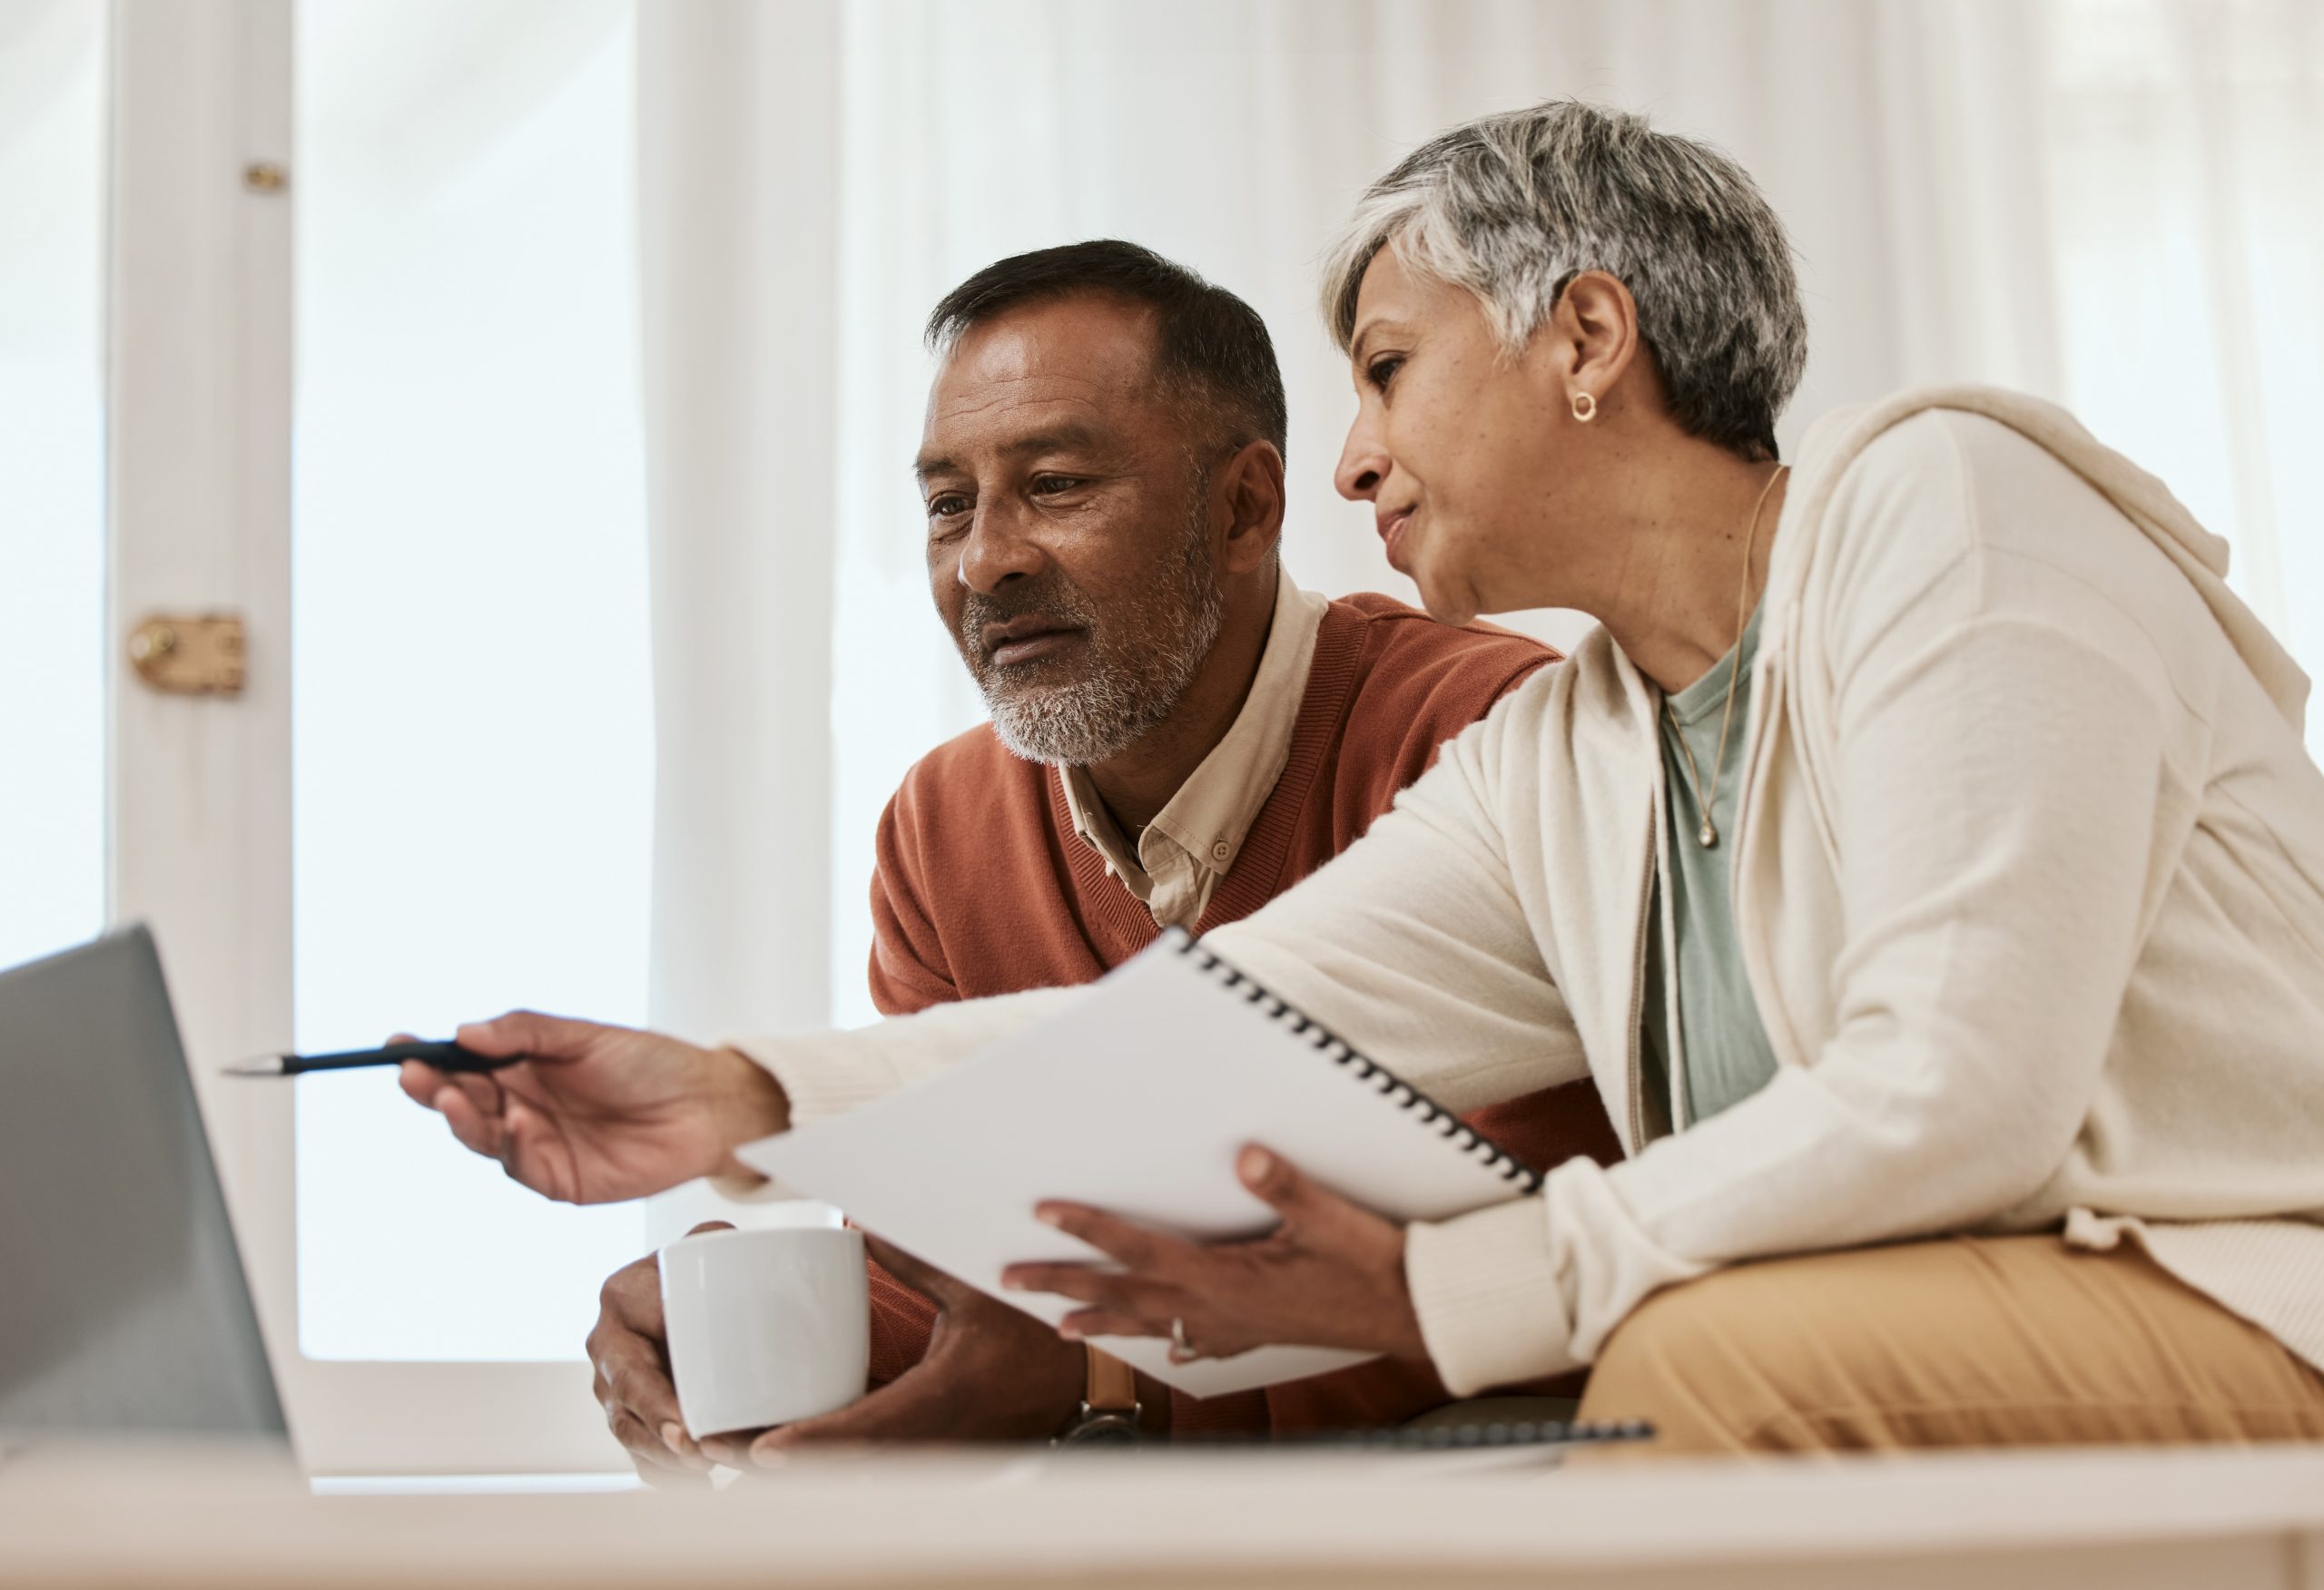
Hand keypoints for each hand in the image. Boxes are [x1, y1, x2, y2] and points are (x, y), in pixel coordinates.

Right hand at [395, 1012, 787, 1203]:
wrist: (706, 1106)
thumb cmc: (651, 1065)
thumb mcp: (585, 1036)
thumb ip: (525, 1032)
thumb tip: (466, 1032)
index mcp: (524, 1068)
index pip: (462, 1064)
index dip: (427, 1058)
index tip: (395, 1047)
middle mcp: (523, 1106)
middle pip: (461, 1103)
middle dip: (433, 1089)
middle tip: (415, 1076)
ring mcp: (538, 1144)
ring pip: (482, 1137)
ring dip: (464, 1118)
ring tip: (456, 1096)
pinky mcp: (559, 1178)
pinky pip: (521, 1166)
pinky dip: (513, 1145)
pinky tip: (517, 1123)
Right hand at [587, 1222, 730, 1487]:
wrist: (686, 1287)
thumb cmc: (705, 1262)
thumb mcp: (710, 1240)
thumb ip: (716, 1241)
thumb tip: (733, 1256)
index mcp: (620, 1300)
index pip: (631, 1357)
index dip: (656, 1396)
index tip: (687, 1422)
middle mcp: (607, 1346)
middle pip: (625, 1404)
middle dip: (660, 1434)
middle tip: (698, 1452)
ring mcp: (612, 1386)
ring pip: (629, 1434)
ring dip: (666, 1459)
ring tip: (706, 1471)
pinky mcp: (628, 1414)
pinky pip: (638, 1455)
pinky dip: (666, 1475)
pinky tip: (700, 1485)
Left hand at [715, 1239, 1089, 1465]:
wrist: (1081, 1385)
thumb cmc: (1036, 1338)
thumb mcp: (976, 1289)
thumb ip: (916, 1259)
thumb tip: (861, 1223)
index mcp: (938, 1399)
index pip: (862, 1431)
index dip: (809, 1445)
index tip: (759, 1449)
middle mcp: (927, 1437)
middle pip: (836, 1466)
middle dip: (770, 1460)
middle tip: (710, 1444)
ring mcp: (925, 1453)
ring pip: (843, 1472)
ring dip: (787, 1466)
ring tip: (724, 1446)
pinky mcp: (925, 1453)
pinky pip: (861, 1466)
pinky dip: (817, 1462)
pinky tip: (778, 1447)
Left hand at [1001, 1146, 1427, 1362]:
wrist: (1411, 1312)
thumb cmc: (1370, 1263)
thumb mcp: (1329, 1217)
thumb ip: (1286, 1187)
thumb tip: (1247, 1156)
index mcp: (1222, 1279)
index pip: (1139, 1250)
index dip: (1089, 1231)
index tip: (1043, 1214)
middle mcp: (1217, 1310)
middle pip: (1123, 1295)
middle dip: (1064, 1285)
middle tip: (1011, 1279)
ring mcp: (1234, 1329)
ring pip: (1150, 1325)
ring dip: (1101, 1321)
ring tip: (1057, 1325)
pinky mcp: (1255, 1336)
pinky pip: (1193, 1341)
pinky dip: (1162, 1340)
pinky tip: (1160, 1345)